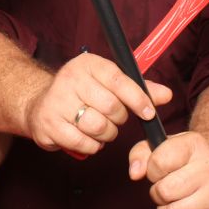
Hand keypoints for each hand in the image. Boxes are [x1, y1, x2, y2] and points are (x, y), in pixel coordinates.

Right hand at [25, 53, 172, 155]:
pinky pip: (84, 143)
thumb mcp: (108, 82)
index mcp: (87, 64)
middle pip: (111, 107)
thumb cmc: (82, 92)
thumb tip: (167, 95)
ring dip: (106, 134)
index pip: (118, 80)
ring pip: (98, 127)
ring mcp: (56, 102)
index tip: (149, 112)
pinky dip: (92, 145)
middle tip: (113, 118)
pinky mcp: (48, 125)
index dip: (138, 98)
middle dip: (118, 119)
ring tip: (99, 127)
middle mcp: (69, 79)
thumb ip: (137, 88)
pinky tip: (86, 136)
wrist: (40, 103)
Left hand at [128, 131, 208, 208]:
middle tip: (166, 188)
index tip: (159, 170)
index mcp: (193, 144)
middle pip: (165, 192)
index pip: (158, 164)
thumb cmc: (185, 157)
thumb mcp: (160, 146)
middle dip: (158, 193)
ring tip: (174, 200)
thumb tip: (135, 173)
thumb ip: (139, 155)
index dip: (152, 171)